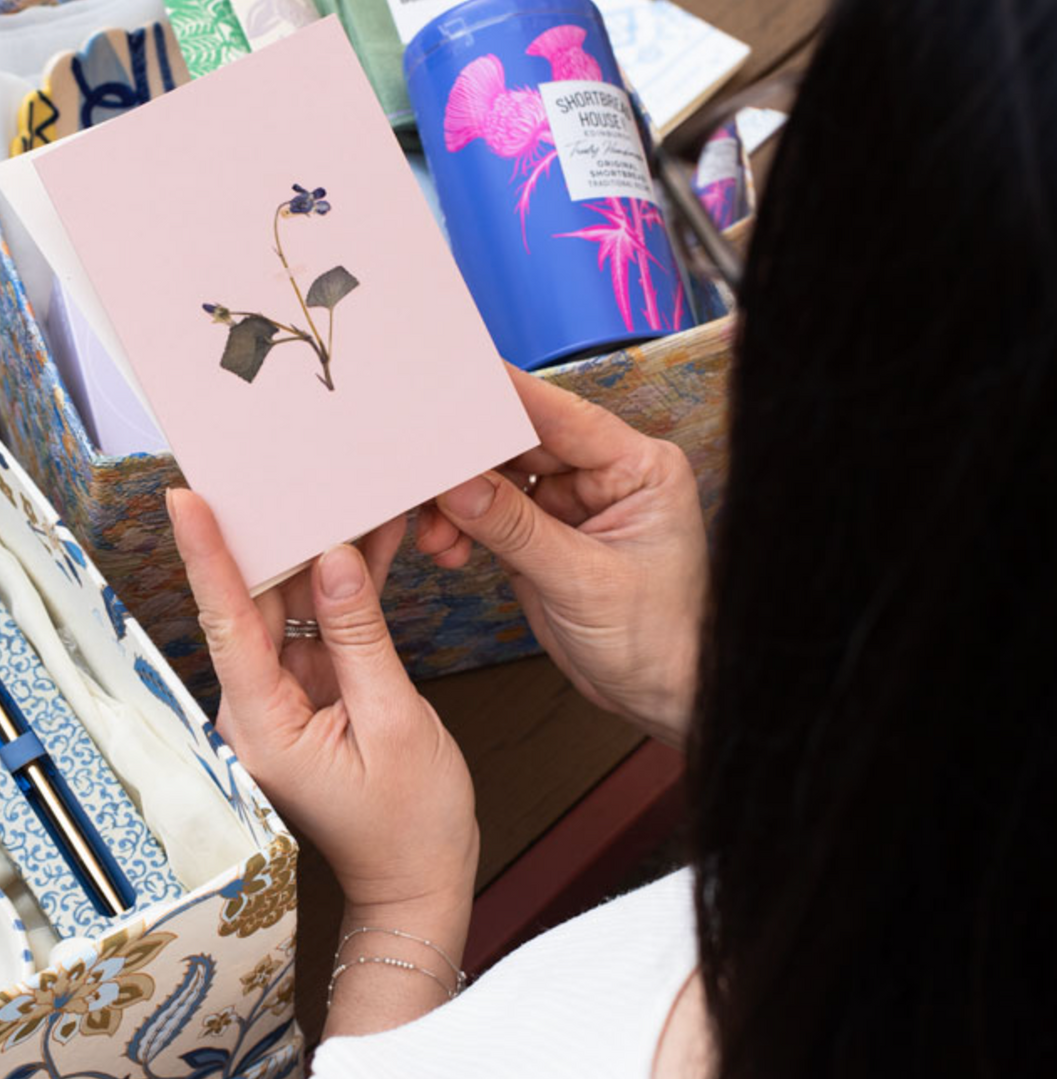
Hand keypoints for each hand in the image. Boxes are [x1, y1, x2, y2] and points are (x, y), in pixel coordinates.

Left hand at [168, 489, 476, 926]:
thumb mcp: (394, 723)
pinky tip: (368, 540)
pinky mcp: (309, 694)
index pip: (228, 624)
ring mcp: (282, 700)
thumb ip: (362, 639)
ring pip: (289, 610)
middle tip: (277, 463)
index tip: (187, 498)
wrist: (418, 885)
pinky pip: (319, 629)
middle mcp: (258, 708)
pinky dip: (343, 590)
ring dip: (317, 554)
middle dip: (271, 533)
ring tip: (339, 486)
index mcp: (262, 724)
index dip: (208, 556)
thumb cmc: (409, 826)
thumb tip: (335, 563)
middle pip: (253, 606)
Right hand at [413, 366, 707, 745]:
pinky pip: (485, 516)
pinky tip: (446, 549)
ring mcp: (568, 507)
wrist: (660, 696)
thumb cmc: (659, 638)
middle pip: (517, 445)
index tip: (452, 382)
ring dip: (454, 502)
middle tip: (419, 469)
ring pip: (493, 481)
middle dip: (465, 462)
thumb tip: (457, 483)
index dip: (505, 398)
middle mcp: (602, 478)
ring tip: (433, 531)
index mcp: (637, 468)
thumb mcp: (583, 580)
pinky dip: (458, 530)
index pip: (562, 417)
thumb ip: (515, 528)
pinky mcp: (539, 538)